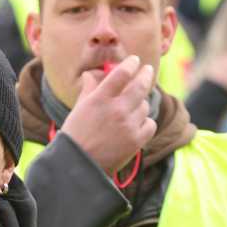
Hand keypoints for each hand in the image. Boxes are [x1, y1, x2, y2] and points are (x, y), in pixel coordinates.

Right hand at [61, 55, 156, 173]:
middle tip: (148, 70)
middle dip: (146, 75)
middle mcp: (116, 109)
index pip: (122, 73)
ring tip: (132, 108)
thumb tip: (91, 74)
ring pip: (144, 106)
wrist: (80, 165)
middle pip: (140, 85)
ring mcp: (128, 125)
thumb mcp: (79, 109)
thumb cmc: (76, 135)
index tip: (135, 60)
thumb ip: (89, 90)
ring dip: (140, 104)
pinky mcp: (137, 140)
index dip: (130, 64)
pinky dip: (145, 122)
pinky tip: (136, 124)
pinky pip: (149, 123)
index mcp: (100, 99)